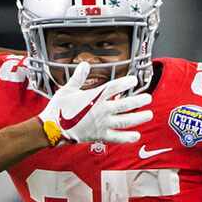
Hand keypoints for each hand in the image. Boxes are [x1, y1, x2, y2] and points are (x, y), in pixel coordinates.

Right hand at [38, 62, 152, 144]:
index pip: (114, 87)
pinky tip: (137, 136)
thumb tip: (84, 64)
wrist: (52, 128)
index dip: (126, 82)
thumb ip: (78, 77)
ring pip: (125, 121)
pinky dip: (127, 138)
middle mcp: (101, 110)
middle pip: (125, 105)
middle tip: (148, 98)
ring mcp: (102, 124)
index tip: (134, 80)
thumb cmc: (59, 109)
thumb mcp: (67, 89)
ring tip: (149, 114)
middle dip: (139, 101)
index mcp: (94, 97)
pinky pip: (116, 137)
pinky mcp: (99, 136)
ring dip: (139, 118)